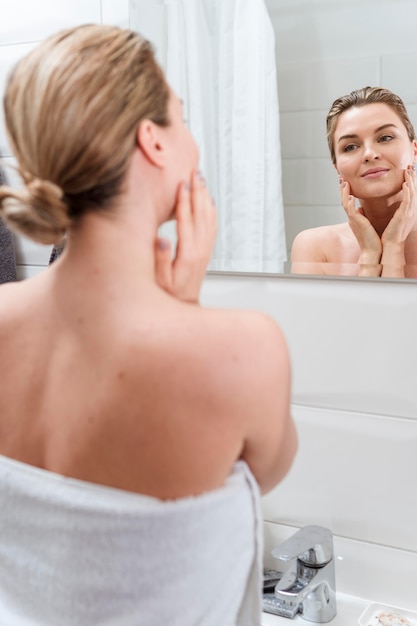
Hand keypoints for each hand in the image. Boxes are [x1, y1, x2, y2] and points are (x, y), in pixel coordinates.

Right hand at [155, 171, 216, 302]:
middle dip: (198, 192)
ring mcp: (205, 250)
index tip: (182, 184)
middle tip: (195, 173)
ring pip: (209, 218)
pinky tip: (208, 201)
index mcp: (188, 255)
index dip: (184, 201)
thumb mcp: (159, 281)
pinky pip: (211, 226)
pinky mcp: (206, 251)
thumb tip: (162, 239)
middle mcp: (200, 251)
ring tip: (202, 180)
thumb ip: (160, 260)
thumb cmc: (168, 295)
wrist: (183, 307)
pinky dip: (210, 210)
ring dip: (205, 198)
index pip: (186, 221)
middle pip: (201, 215)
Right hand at [340, 179, 381, 263]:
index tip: (345, 182)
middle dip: (342, 189)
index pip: (347, 201)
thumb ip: (361, 215)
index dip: (346, 191)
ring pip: (345, 203)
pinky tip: (351, 196)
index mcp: (354, 217)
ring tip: (345, 183)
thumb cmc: (371, 239)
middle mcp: (351, 218)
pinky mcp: (356, 223)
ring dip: (345, 193)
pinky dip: (350, 203)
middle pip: (344, 200)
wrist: (372, 250)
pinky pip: (351, 211)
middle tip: (341, 178)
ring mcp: (353, 220)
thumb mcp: (365, 224)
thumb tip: (360, 208)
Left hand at [381, 167, 416, 246]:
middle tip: (410, 165)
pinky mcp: (403, 216)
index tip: (408, 171)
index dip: (411, 181)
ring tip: (408, 170)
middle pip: (414, 190)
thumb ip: (395, 211)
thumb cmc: (390, 234)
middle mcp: (410, 211)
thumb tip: (393, 204)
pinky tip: (405, 184)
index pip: (411, 192)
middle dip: (412, 177)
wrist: (390, 245)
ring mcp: (408, 213)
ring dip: (410, 181)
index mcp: (408, 211)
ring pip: (412, 193)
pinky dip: (407, 192)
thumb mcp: (395, 220)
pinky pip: (407, 201)